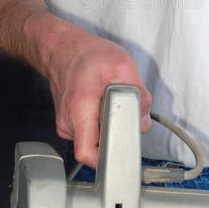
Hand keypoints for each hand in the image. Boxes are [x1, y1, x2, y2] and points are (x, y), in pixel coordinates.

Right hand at [39, 19, 151, 166]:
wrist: (64, 49)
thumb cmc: (87, 56)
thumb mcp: (122, 66)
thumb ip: (139, 94)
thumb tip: (144, 119)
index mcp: (79, 109)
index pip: (87, 153)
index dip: (108, 158)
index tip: (124, 152)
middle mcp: (69, 123)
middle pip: (97, 149)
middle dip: (117, 137)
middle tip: (125, 116)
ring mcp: (68, 126)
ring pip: (96, 141)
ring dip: (110, 128)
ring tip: (112, 105)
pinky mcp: (71, 125)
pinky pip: (92, 133)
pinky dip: (103, 123)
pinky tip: (105, 106)